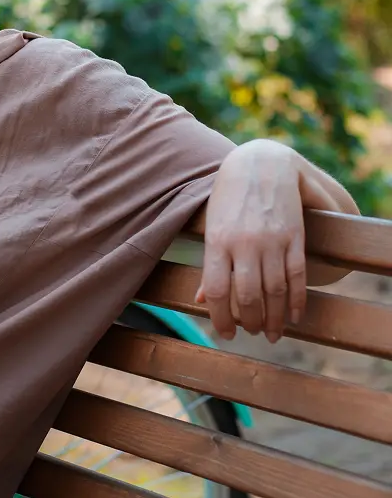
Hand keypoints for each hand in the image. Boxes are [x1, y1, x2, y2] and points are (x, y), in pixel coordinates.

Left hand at [195, 140, 307, 342]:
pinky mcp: (295, 236)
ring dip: (275, 319)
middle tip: (252, 332)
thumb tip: (200, 300)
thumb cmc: (229, 198)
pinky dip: (296, 302)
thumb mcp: (212, 226)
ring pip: (274, 292)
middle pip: (248, 296)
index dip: (220, 319)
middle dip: (250, 322)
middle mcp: (244, 243)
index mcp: (217, 241)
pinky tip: (294, 316)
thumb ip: (209, 264)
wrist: (261, 163)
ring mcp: (271, 240)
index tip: (226, 334)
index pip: (217, 291)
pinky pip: (297, 277)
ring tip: (272, 333)